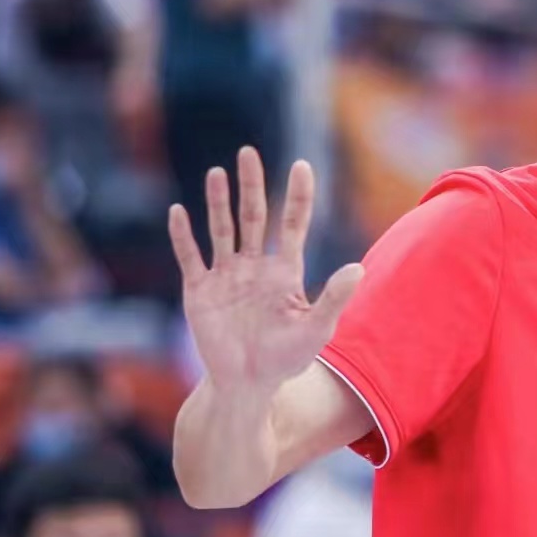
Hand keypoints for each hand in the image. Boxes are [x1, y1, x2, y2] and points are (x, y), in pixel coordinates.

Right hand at [169, 148, 363, 394]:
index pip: (294, 224)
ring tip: (216, 172)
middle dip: (252, 185)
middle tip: (248, 152)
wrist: (247, 384)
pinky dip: (184, 236)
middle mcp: (255, 266)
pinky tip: (178, 211)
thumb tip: (358, 268)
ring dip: (218, 202)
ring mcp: (226, 276)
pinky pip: (191, 257)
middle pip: (254, 216)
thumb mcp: (316, 329)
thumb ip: (335, 298)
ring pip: (222, 230)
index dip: (298, 196)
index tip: (301, 165)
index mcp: (285, 271)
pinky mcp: (200, 291)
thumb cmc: (286, 359)